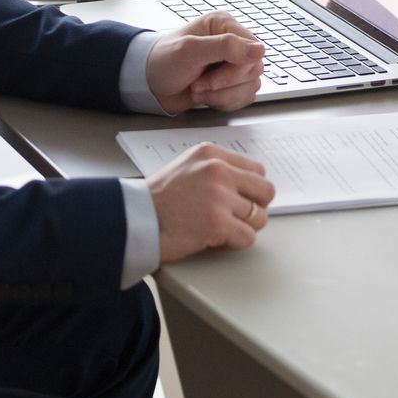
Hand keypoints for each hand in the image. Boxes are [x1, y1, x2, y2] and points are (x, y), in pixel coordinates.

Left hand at [146, 12, 265, 113]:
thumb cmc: (162, 61)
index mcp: (225, 26)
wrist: (148, 85)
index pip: (252, 49)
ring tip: (198, 91)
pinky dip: (225, 103)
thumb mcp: (190, 50)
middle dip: (224, 85)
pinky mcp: (231, 83)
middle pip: (253, 69)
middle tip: (199, 85)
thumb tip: (259, 50)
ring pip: (251, 86)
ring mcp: (233, 64)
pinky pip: (244, 97)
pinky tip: (206, 98)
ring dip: (223, 95)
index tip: (211, 77)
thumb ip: (226, 46)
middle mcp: (233, 43)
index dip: (236, 69)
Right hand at [147, 142, 276, 258]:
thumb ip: (215, 171)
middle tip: (236, 219)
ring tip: (219, 231)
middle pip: (265, 191)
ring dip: (242, 229)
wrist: (132, 221)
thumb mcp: (186, 168)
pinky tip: (214, 241)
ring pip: (259, 217)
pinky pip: (247, 237)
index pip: (257, 170)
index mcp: (211, 154)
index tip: (239, 201)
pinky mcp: (218, 223)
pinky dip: (234, 244)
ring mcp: (220, 196)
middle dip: (255, 208)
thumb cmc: (155, 200)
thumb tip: (244, 186)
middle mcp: (219, 170)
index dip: (251, 190)